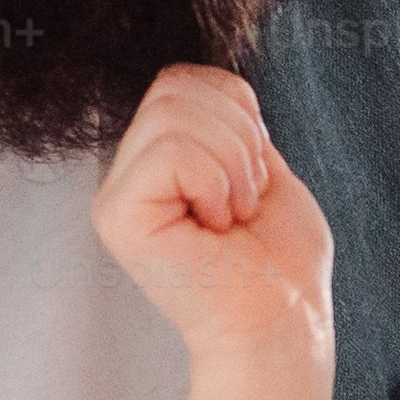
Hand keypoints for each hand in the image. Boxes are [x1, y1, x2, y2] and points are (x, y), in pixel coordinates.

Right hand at [89, 64, 332, 364]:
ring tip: (231, 216)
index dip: (237, 112)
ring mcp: (115, 196)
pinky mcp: (117, 217)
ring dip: (230, 163)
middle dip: (237, 137)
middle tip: (243, 201)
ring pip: (172, 112)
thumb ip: (225, 120)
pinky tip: (216, 227)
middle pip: (172, 87)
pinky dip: (215, 183)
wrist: (283, 320)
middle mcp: (127, 174)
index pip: (181, 79)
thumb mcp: (260, 166)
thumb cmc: (279, 260)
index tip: (253, 176)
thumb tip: (207, 80)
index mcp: (157, 160)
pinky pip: (172, 152)